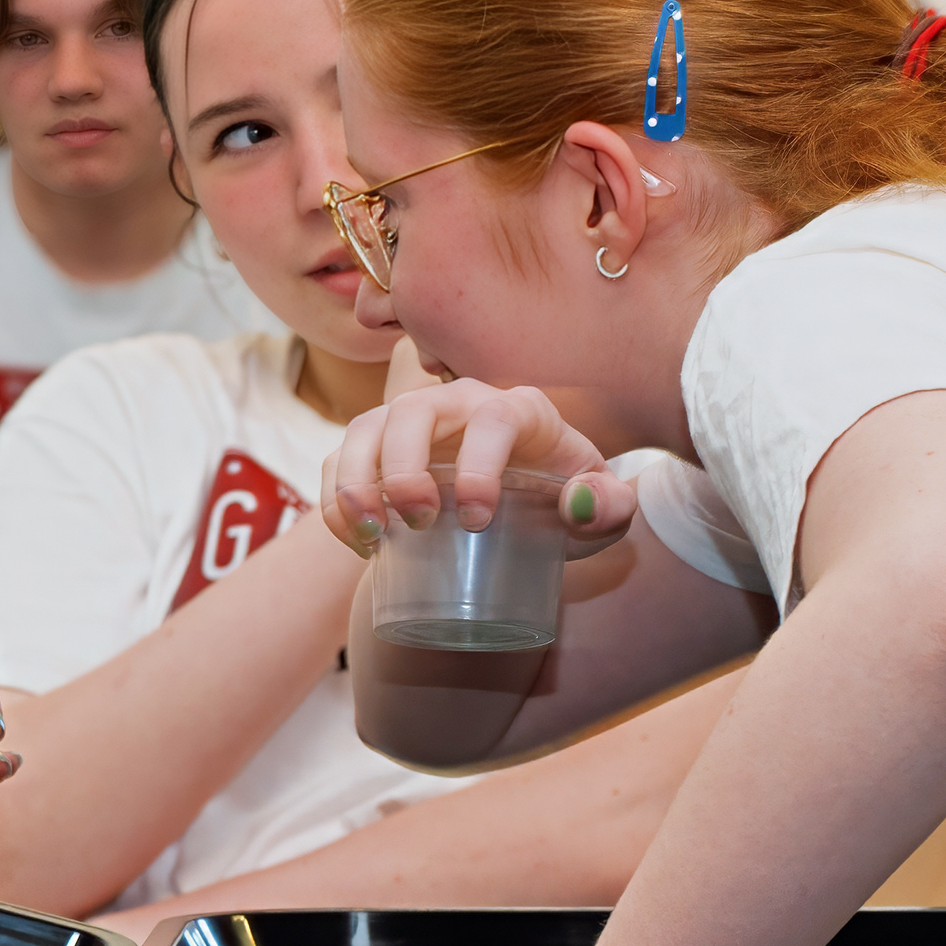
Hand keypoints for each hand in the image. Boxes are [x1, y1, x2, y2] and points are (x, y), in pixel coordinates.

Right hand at [321, 376, 634, 552]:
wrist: (521, 511)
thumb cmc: (563, 505)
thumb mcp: (600, 513)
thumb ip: (610, 509)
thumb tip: (581, 504)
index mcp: (517, 412)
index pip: (494, 419)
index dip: (481, 463)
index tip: (478, 520)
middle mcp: (457, 404)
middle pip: (415, 412)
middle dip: (405, 466)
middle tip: (416, 522)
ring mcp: (410, 423)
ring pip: (366, 429)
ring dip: (357, 479)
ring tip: (371, 533)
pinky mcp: (377, 450)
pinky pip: (339, 460)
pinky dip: (335, 499)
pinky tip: (355, 541)